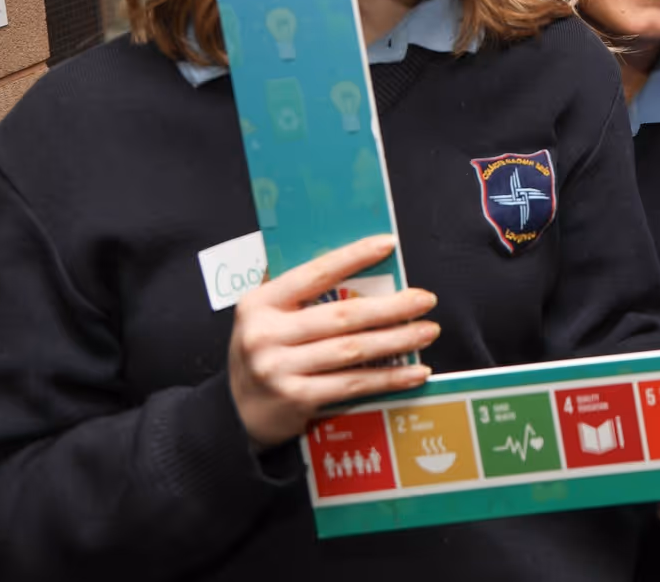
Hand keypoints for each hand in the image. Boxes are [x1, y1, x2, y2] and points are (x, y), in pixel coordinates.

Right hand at [227, 234, 437, 448]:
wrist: (231, 415)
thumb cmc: (262, 354)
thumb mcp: (263, 316)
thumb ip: (294, 289)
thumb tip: (343, 254)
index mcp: (260, 303)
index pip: (314, 273)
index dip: (353, 257)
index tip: (388, 244)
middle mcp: (266, 334)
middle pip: (342, 315)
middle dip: (391, 307)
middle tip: (426, 299)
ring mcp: (279, 369)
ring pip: (352, 350)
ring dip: (397, 340)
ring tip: (428, 331)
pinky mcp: (295, 399)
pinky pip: (352, 384)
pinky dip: (388, 377)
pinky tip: (415, 371)